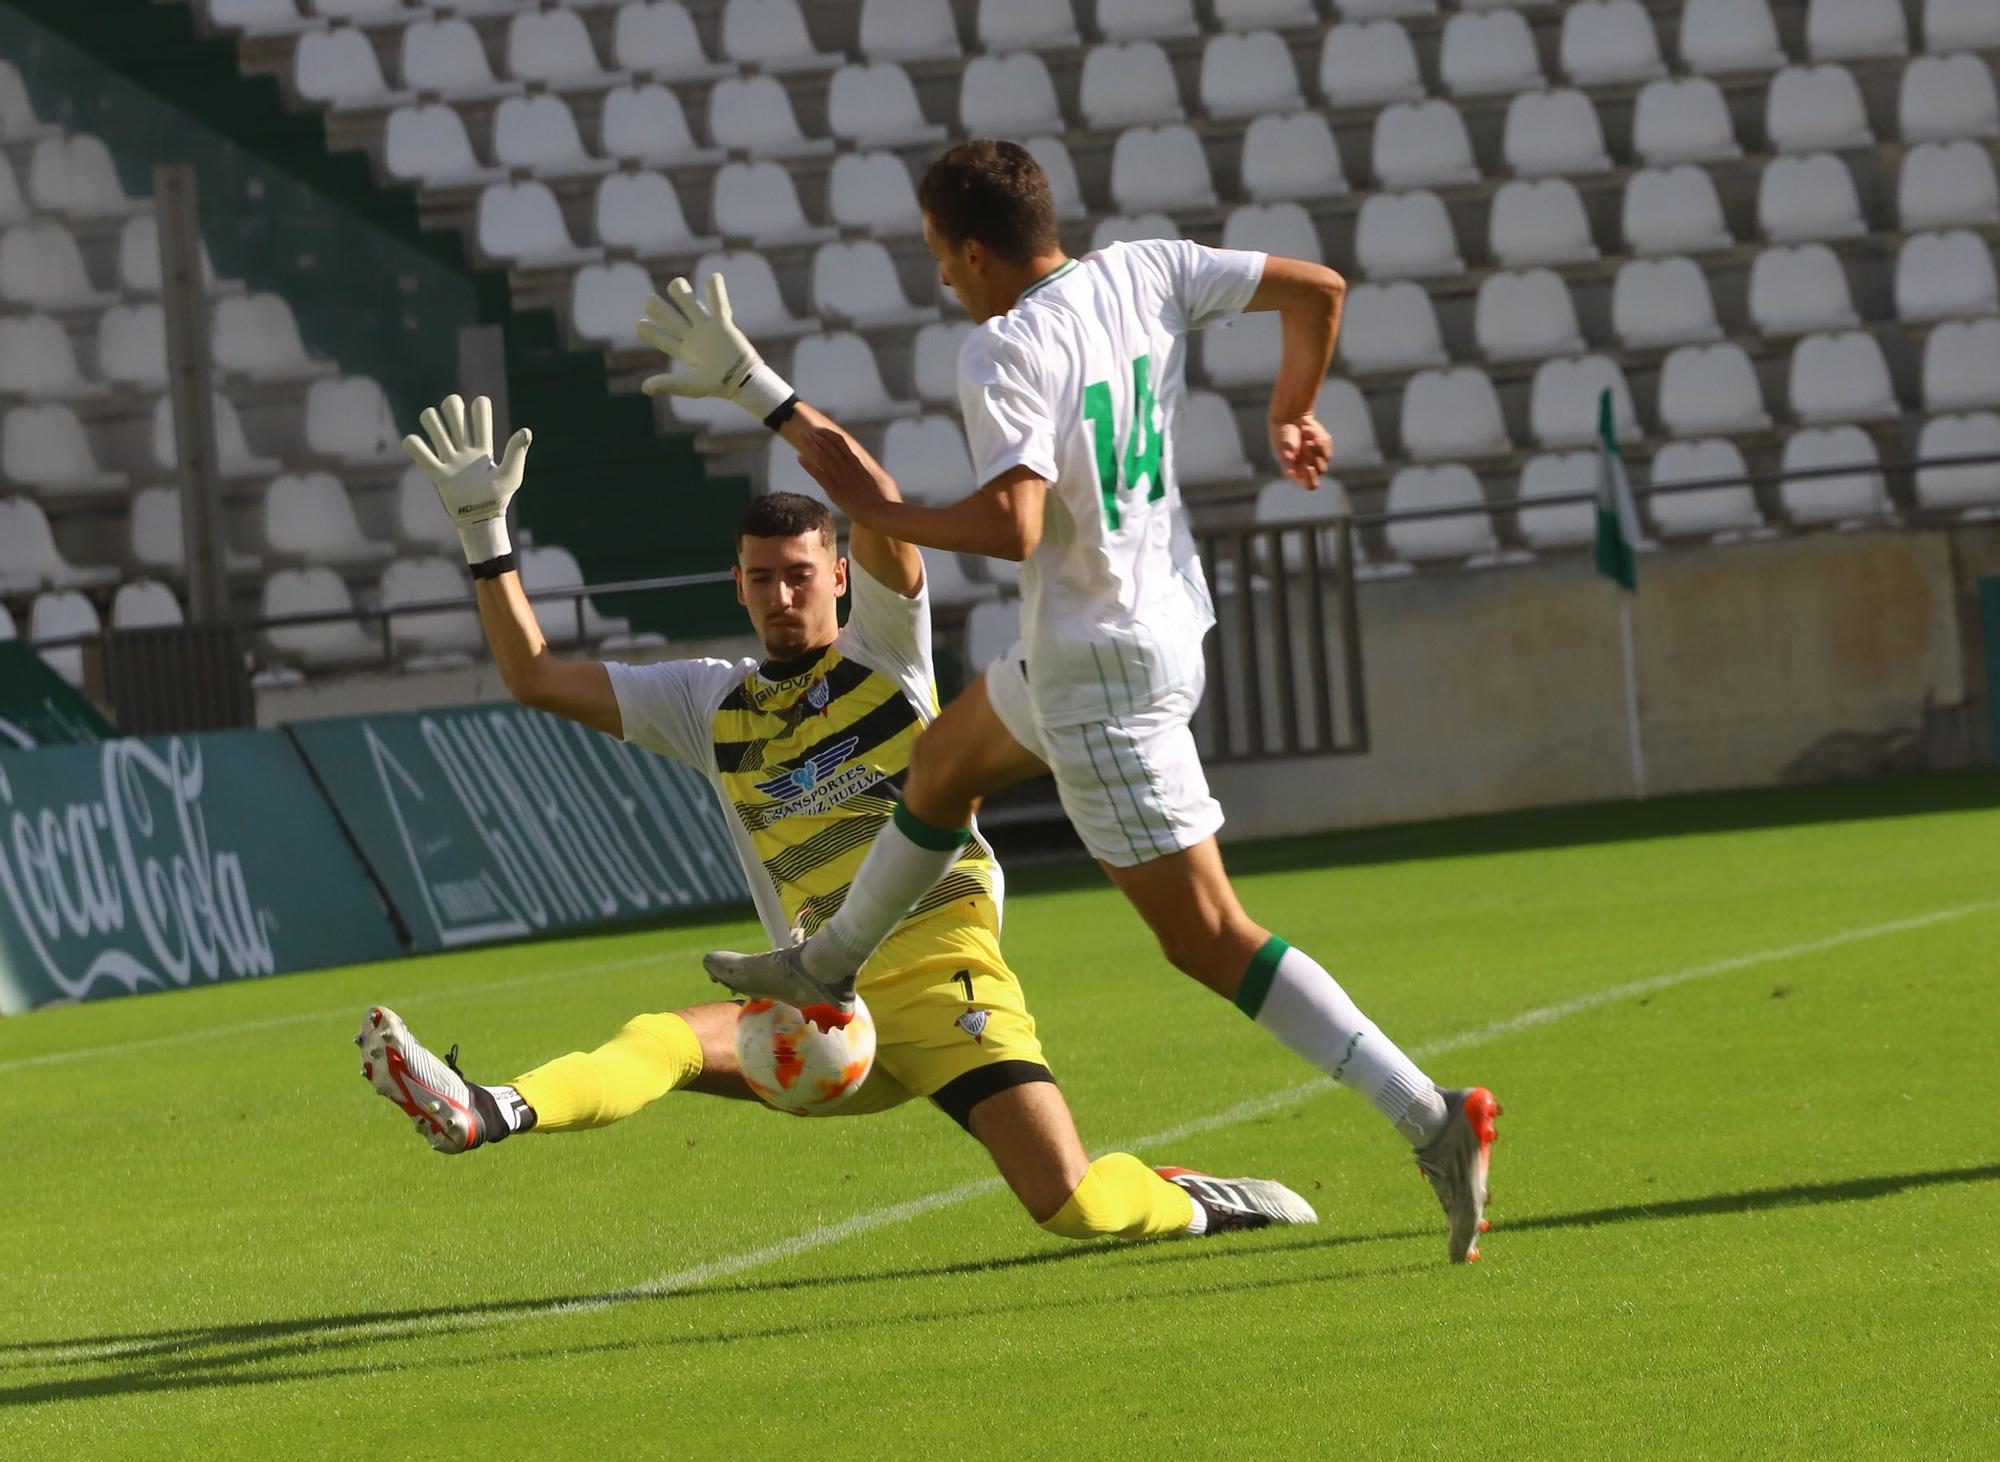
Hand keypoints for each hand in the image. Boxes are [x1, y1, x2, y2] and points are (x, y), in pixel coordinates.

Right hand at [401, 393, 531, 563]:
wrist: (481, 520)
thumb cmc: (498, 498)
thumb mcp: (512, 475)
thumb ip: (516, 453)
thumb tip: (525, 431)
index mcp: (483, 447)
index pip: (479, 414)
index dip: (479, 407)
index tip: (481, 416)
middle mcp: (464, 448)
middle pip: (452, 410)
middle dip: (451, 406)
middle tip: (457, 423)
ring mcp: (449, 459)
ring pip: (432, 422)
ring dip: (431, 420)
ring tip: (439, 437)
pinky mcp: (437, 473)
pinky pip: (418, 451)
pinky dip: (413, 444)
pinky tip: (418, 447)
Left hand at [636, 274, 793, 421]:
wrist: (743, 381)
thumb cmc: (717, 385)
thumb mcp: (690, 386)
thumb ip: (668, 384)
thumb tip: (644, 388)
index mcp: (683, 351)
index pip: (661, 338)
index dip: (648, 331)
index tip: (640, 325)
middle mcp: (693, 337)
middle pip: (670, 317)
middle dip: (658, 309)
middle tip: (649, 302)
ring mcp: (707, 328)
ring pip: (690, 304)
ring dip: (681, 293)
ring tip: (675, 285)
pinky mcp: (723, 323)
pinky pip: (718, 302)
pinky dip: (716, 289)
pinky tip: (713, 277)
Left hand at [796, 427, 893, 523]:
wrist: (878, 511)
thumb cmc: (874, 499)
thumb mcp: (867, 479)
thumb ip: (858, 471)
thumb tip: (854, 467)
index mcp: (855, 462)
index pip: (840, 441)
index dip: (827, 434)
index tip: (818, 430)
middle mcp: (847, 466)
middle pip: (829, 445)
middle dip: (816, 436)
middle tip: (804, 431)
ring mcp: (840, 477)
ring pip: (823, 456)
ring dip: (811, 445)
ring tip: (801, 437)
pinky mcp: (835, 490)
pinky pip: (819, 474)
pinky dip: (808, 464)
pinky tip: (799, 457)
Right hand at [1270, 413, 1332, 489]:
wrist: (1290, 419)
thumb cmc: (1283, 437)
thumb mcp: (1283, 449)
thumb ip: (1287, 460)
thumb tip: (1291, 472)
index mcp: (1297, 474)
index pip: (1310, 485)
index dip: (1312, 478)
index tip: (1308, 466)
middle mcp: (1309, 468)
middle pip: (1321, 470)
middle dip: (1313, 456)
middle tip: (1305, 443)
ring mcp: (1318, 458)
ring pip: (1326, 458)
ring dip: (1316, 445)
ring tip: (1305, 433)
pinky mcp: (1324, 447)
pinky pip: (1327, 446)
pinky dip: (1318, 438)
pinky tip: (1308, 431)